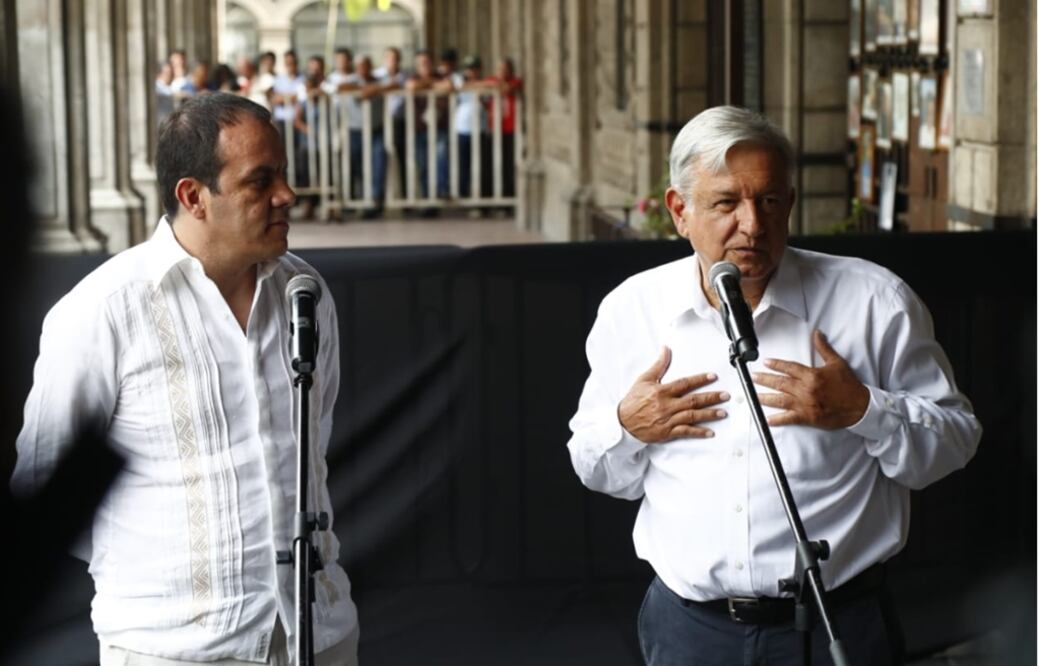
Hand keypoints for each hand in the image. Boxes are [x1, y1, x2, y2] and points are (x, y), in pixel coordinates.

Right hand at [618, 347, 729, 442]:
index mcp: (662, 391)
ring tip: (723, 412)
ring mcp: (668, 420)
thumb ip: (659, 365)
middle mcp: (666, 405)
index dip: (700, 379)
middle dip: (711, 397)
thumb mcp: (644, 379)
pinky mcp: (667, 432)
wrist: (622, 422)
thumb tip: (666, 349)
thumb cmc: (633, 400)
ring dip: (709, 414)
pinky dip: (698, 432)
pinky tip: (710, 432)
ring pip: (692, 416)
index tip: (713, 377)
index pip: (684, 384)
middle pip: (693, 400)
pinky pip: (685, 432)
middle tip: (725, 395)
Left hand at [752, 330, 868, 428]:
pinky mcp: (808, 417)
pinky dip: (777, 419)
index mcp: (812, 375)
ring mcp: (805, 404)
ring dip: (765, 398)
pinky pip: (789, 418)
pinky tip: (767, 419)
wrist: (860, 407)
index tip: (765, 362)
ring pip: (780, 400)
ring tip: (753, 396)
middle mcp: (806, 389)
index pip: (789, 367)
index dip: (776, 364)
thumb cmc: (849, 385)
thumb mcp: (837, 363)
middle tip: (753, 377)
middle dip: (764, 380)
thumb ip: (824, 348)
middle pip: (780, 383)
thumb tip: (817, 333)